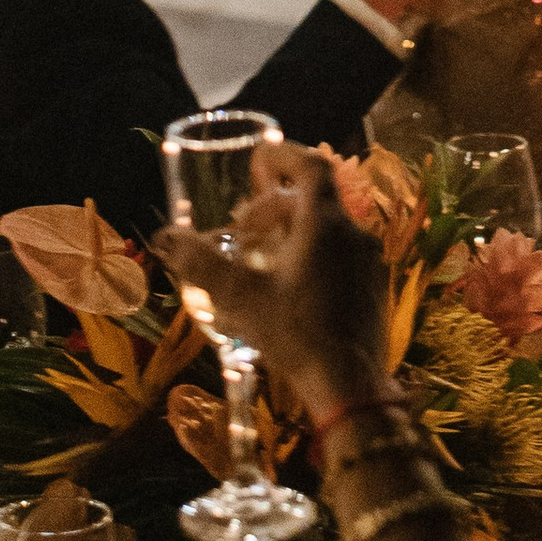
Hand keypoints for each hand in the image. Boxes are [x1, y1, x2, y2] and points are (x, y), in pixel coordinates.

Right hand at [167, 138, 389, 409]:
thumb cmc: (295, 333)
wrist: (350, 385)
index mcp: (324, 224)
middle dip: (278, 204)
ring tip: (262, 256)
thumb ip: (202, 263)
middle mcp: (353, 234)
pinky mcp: (373, 287)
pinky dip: (314, 254)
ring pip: (330, 229)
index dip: (286, 155)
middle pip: (316, 200)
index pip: (312, 167)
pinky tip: (290, 286)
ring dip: (295, 231)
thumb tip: (168, 238)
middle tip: (245, 224)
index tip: (261, 158)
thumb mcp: (240, 298)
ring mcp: (369, 262)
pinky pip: (341, 254)